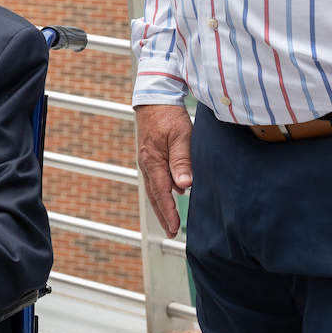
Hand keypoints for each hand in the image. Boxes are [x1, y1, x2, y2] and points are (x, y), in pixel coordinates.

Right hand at [135, 104, 192, 237]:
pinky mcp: (151, 156)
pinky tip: (171, 194)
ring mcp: (147, 160)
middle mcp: (147, 164)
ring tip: (169, 221)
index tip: (174, 228)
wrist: (154, 98)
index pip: (162, 192)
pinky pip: (155, 179)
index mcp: (152, 161)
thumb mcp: (181, 135)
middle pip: (153, 195)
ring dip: (161, 205)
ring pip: (153, 188)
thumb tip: (185, 185)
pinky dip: (161, 192)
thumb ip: (182, 160)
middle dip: (162, 215)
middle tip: (170, 233)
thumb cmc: (169, 116)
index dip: (168, 211)